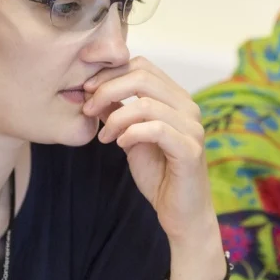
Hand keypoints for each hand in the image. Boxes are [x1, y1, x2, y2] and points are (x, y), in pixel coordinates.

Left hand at [83, 57, 214, 243]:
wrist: (181, 213)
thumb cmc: (158, 174)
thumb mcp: (130, 136)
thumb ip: (117, 112)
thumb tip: (92, 91)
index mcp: (175, 98)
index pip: (142, 66)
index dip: (110, 72)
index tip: (87, 89)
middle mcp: (188, 106)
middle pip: (142, 77)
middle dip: (107, 89)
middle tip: (87, 109)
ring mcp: (192, 127)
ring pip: (146, 103)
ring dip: (115, 118)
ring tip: (104, 135)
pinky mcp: (190, 150)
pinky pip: (156, 129)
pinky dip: (130, 133)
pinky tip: (120, 144)